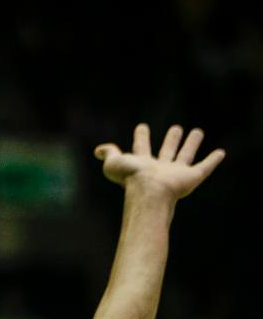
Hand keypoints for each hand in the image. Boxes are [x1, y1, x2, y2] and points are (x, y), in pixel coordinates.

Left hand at [94, 124, 224, 199]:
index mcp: (142, 164)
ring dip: (192, 144)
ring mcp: (176, 173)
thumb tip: (98, 151)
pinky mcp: (192, 178)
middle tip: (176, 128)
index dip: (141, 138)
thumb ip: (109, 154)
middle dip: (171, 140)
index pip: (141, 148)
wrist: (149, 192)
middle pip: (167, 151)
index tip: (141, 127)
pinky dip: (213, 160)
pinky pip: (205, 167)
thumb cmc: (130, 178)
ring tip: (197, 131)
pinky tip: (220, 153)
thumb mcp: (114, 163)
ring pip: (186, 155)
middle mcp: (160, 168)